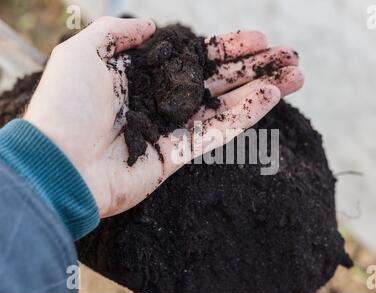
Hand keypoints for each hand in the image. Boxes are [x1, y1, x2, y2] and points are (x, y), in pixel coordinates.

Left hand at [24, 17, 302, 218]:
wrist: (59, 163)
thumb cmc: (68, 104)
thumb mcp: (84, 52)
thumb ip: (117, 32)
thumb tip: (149, 24)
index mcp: (143, 74)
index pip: (194, 56)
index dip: (227, 48)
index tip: (259, 39)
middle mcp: (161, 99)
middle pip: (218, 79)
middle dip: (255, 68)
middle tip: (292, 58)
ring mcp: (172, 128)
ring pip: (225, 104)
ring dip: (261, 89)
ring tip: (295, 77)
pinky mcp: (179, 155)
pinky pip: (218, 130)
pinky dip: (245, 114)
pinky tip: (271, 97)